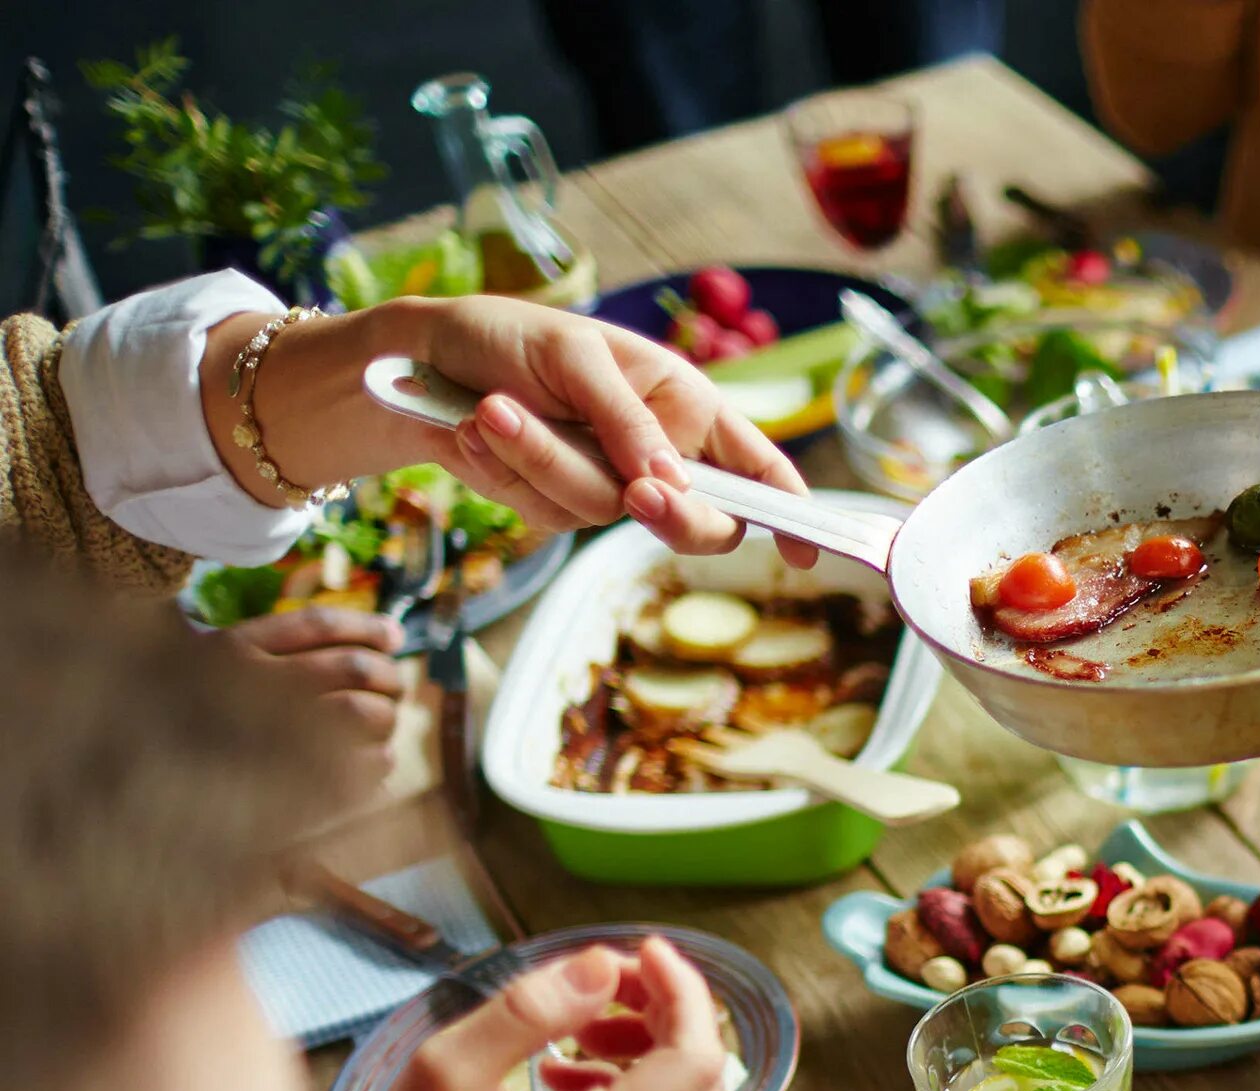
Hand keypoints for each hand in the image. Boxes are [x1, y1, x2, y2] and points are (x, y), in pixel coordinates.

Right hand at [224, 605, 408, 794]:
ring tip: (379, 724)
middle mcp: (252, 688)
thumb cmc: (210, 732)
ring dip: (387, 716)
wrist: (172, 805)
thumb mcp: (224, 672)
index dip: (367, 628)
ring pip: (367, 711)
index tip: (392, 635)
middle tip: (391, 689)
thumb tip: (396, 633)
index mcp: (231, 652)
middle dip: (388, 676)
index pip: (318, 625)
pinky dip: (382, 757)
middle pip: (355, 667)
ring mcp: (277, 740)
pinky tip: (369, 759)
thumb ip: (293, 645)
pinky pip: (371, 761)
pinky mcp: (304, 789)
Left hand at [232, 295, 813, 560]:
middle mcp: (657, 453)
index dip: (792, 514)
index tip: (808, 553)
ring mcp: (606, 485)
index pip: (758, 469)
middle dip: (668, 511)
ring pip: (599, 513)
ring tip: (492, 411)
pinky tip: (476, 431)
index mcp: (685, 406)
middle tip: (637, 492)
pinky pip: (544, 512)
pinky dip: (504, 469)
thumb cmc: (510, 336)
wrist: (419, 363)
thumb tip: (668, 484)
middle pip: (700, 521)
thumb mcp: (576, 357)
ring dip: (539, 460)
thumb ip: (627, 422)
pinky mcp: (554, 505)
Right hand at [316, 937, 729, 1090]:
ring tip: (576, 1032)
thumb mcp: (442, 1076)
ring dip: (650, 1048)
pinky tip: (570, 1075)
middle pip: (701, 1078)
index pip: (694, 1062)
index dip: (682, 993)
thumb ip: (528, 1014)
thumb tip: (603, 966)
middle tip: (600, 982)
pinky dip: (635, 1088)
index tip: (645, 950)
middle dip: (665, 1012)